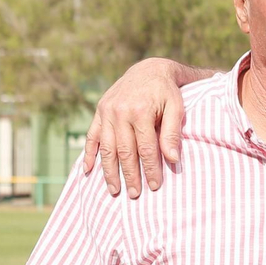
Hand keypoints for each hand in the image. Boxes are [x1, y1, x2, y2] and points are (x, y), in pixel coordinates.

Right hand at [82, 58, 186, 197]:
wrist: (150, 69)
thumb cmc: (167, 92)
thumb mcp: (177, 107)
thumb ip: (173, 132)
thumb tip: (172, 159)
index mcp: (140, 111)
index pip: (146, 149)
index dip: (150, 169)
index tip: (154, 187)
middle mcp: (120, 111)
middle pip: (124, 151)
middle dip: (129, 175)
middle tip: (135, 195)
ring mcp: (107, 111)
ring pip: (107, 147)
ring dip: (109, 171)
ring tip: (114, 190)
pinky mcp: (100, 111)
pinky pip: (92, 136)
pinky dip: (89, 154)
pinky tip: (88, 171)